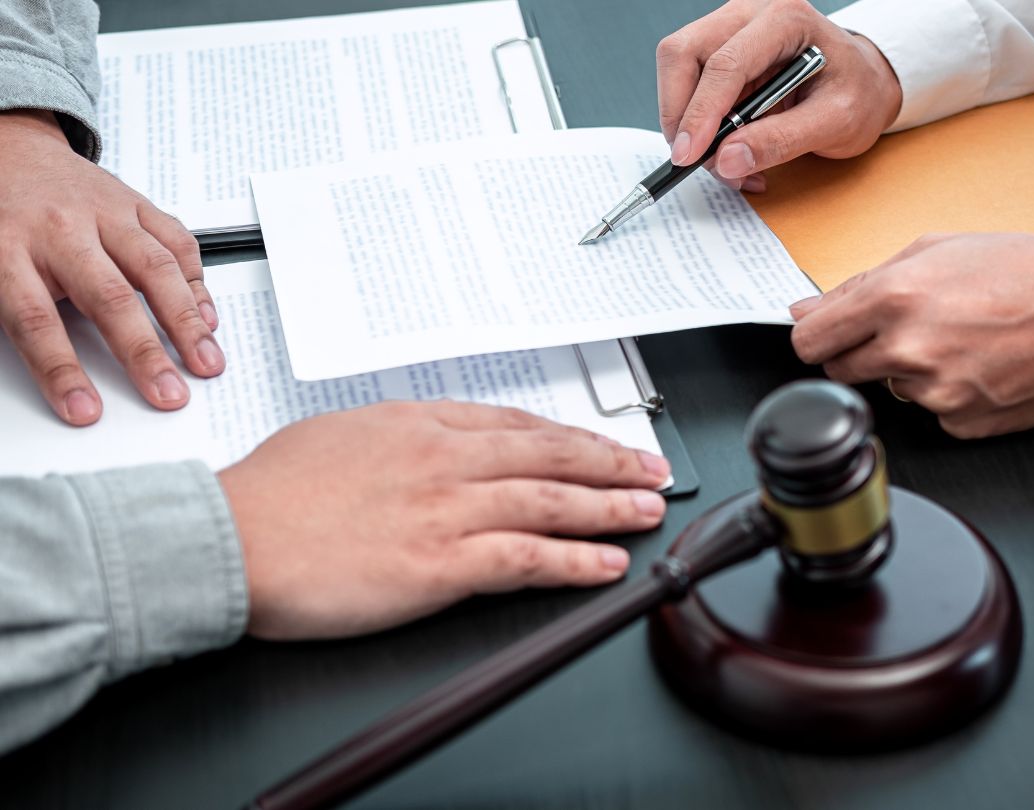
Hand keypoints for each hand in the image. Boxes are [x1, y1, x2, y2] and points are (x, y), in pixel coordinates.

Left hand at [0, 110, 221, 425]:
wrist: (8, 151)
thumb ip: (13, 313)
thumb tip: (39, 370)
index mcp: (5, 248)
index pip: (35, 320)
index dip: (61, 370)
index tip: (85, 411)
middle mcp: (60, 229)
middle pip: (107, 297)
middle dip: (143, 353)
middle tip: (168, 394)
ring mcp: (103, 213)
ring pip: (154, 269)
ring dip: (186, 322)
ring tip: (205, 362)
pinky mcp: (136, 204)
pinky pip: (176, 242)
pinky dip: (197, 283)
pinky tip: (207, 318)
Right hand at [217, 401, 671, 640]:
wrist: (230, 537)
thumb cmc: (271, 493)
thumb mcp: (341, 435)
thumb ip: (398, 436)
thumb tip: (427, 440)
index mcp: (418, 423)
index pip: (515, 423)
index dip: (569, 436)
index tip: (601, 443)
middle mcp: (443, 458)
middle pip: (549, 454)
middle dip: (610, 462)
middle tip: (651, 469)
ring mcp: (447, 508)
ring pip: (551, 500)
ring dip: (610, 505)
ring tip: (649, 509)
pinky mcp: (441, 561)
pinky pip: (527, 558)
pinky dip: (575, 560)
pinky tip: (605, 564)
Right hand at [656, 0, 901, 191]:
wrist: (865, 83)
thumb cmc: (858, 93)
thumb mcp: (836, 123)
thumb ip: (782, 141)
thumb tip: (726, 160)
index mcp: (786, 20)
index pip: (725, 63)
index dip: (700, 113)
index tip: (690, 156)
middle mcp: (750, 14)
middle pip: (683, 54)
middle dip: (680, 114)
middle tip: (694, 161)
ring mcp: (731, 30)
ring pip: (677, 69)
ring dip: (686, 123)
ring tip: (723, 161)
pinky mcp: (721, 53)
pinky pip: (690, 87)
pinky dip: (698, 125)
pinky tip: (728, 149)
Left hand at [790, 233, 1033, 437]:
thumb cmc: (1028, 273)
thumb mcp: (937, 250)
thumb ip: (861, 282)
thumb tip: (806, 309)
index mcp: (894, 298)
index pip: (810, 340)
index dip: (817, 336)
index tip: (828, 334)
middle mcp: (908, 350)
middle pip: (841, 371)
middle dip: (861, 352)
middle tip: (907, 329)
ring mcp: (934, 393)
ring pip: (891, 389)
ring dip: (911, 370)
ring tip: (960, 339)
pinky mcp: (961, 423)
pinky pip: (932, 412)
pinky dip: (948, 394)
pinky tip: (980, 365)